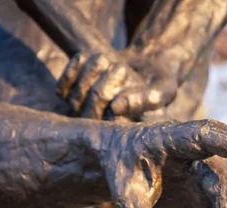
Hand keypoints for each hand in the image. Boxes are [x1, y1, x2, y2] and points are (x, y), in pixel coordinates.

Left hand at [57, 50, 178, 119]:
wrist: (142, 69)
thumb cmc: (157, 83)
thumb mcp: (165, 88)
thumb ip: (152, 98)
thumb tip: (118, 106)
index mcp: (125, 132)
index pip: (115, 125)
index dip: (119, 104)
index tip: (126, 86)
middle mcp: (102, 126)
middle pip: (93, 108)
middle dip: (106, 83)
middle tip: (121, 68)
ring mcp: (83, 112)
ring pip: (76, 97)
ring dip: (91, 72)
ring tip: (105, 58)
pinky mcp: (68, 97)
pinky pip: (61, 88)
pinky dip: (72, 70)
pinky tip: (84, 57)